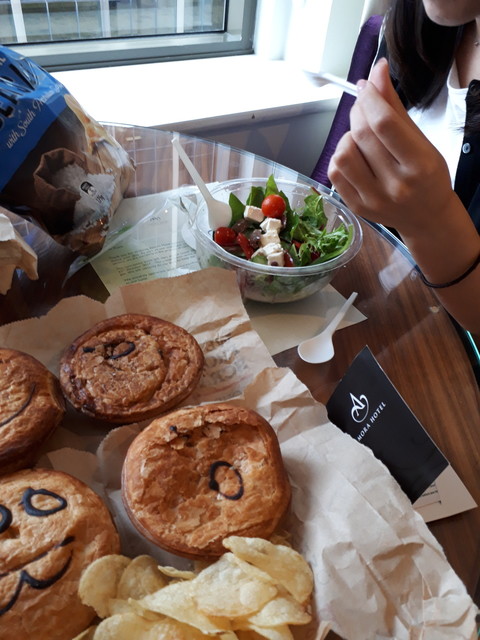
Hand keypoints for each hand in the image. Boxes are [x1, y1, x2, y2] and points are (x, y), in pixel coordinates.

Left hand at [327, 58, 456, 237]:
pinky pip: (334, 172)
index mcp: (418, 165)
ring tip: (360, 137)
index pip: (384, 123)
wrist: (427, 217)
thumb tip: (377, 71)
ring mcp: (374, 199)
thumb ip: (395, 108)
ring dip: (347, 136)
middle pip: (362, 135)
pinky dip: (340, 155)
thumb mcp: (421, 141)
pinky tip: (353, 154)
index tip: (366, 86)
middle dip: (358, 111)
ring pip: (343, 153)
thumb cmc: (426, 175)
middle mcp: (396, 185)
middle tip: (363, 106)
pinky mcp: (357, 206)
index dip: (370, 98)